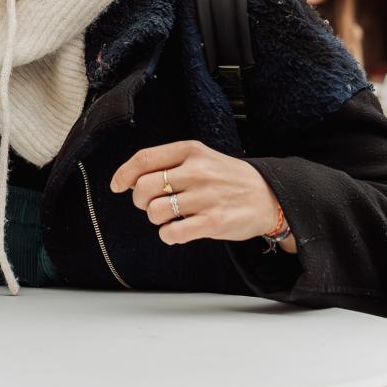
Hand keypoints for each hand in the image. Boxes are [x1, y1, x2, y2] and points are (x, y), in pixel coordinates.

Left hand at [110, 140, 283, 246]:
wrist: (270, 195)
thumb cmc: (229, 178)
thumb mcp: (202, 158)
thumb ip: (170, 163)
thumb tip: (130, 179)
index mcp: (191, 151)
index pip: (144, 159)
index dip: (123, 174)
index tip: (117, 185)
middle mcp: (197, 171)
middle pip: (143, 187)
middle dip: (139, 201)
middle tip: (150, 205)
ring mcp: (206, 197)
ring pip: (155, 212)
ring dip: (155, 219)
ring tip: (169, 217)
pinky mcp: (213, 222)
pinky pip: (173, 232)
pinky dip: (168, 235)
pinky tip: (176, 231)